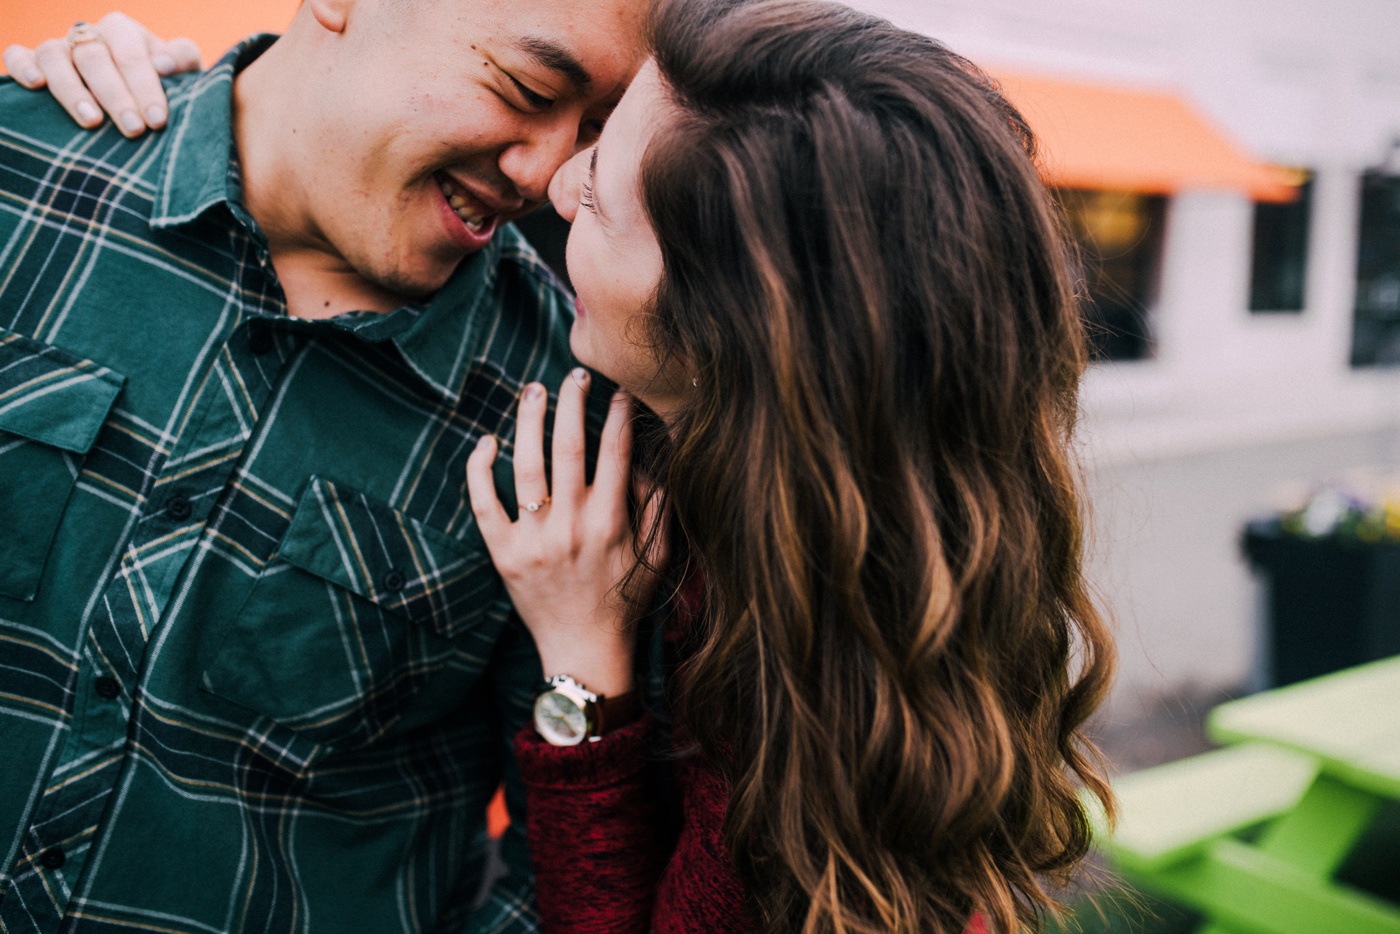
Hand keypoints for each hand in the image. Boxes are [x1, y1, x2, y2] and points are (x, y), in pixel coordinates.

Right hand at [4, 13, 200, 136]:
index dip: (145, 85)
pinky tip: (36, 85)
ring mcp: (59, 48)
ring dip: (71, 89)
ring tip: (91, 121)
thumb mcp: (181, 76)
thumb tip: (165, 64)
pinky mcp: (32, 63)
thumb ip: (181, 62)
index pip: (131, 53)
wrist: (134, 103)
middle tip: (133, 129)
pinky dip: (22, 66)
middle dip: (115, 95)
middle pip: (94, 56)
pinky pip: (17, 56)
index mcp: (124, 32)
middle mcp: (88, 35)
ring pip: (54, 55)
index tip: (157, 120)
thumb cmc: (160, 91)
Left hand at [466, 370, 665, 697]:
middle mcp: (570, 526)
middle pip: (568, 446)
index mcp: (610, 523)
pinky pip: (482, 502)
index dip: (618, 414)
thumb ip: (657, 507)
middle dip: (572, 401)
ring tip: (533, 390)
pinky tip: (488, 440)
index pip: (615, 452)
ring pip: (525, 464)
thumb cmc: (623, 601)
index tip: (620, 391)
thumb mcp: (656, 557)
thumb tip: (646, 460)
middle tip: (574, 373)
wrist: (583, 651)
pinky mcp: (502, 553)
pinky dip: (480, 468)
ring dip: (529, 420)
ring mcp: (532, 539)